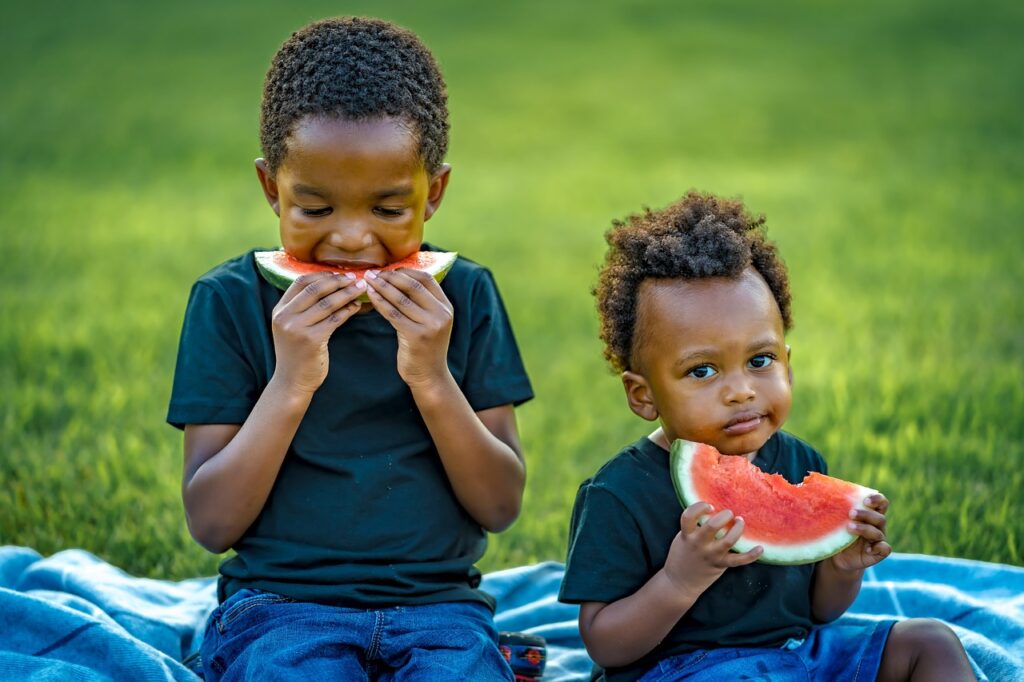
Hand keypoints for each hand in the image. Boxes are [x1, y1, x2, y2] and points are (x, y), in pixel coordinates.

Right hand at [270, 272, 364, 394]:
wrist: (292, 381)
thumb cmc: (297, 353)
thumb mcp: (292, 327)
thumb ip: (302, 308)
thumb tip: (329, 284)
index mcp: (279, 310)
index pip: (301, 282)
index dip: (322, 275)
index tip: (339, 273)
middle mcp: (285, 317)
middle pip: (315, 289)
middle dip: (338, 281)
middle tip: (354, 278)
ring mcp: (297, 328)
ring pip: (327, 303)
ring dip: (347, 293)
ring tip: (360, 289)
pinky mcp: (311, 340)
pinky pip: (335, 319)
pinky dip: (348, 310)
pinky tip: (357, 307)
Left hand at [365, 268, 453, 388]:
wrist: (430, 376)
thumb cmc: (425, 347)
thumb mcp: (431, 322)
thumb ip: (422, 303)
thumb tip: (398, 279)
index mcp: (446, 307)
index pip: (427, 279)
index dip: (406, 272)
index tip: (389, 270)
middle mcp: (441, 314)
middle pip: (413, 286)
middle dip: (390, 277)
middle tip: (373, 273)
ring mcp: (430, 325)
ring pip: (401, 298)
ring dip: (382, 287)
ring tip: (368, 281)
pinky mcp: (415, 336)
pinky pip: (393, 314)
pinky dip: (380, 302)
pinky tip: (370, 297)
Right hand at [663, 502, 762, 597]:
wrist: (680, 582)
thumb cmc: (682, 555)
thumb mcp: (682, 538)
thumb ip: (693, 527)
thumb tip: (711, 511)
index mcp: (687, 535)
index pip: (689, 516)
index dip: (700, 507)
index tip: (709, 506)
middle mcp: (699, 544)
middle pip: (712, 526)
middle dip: (724, 516)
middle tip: (729, 513)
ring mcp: (711, 555)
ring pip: (728, 540)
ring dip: (737, 528)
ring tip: (740, 521)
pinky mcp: (720, 565)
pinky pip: (738, 560)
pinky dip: (751, 555)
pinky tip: (760, 548)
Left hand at [828, 493, 891, 571]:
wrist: (837, 556)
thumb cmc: (837, 532)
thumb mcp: (835, 519)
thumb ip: (833, 505)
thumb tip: (811, 483)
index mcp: (870, 514)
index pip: (881, 503)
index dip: (877, 499)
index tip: (865, 500)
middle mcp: (877, 526)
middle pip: (879, 518)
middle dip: (866, 514)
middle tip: (850, 513)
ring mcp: (878, 539)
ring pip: (878, 532)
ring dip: (864, 529)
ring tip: (849, 527)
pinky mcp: (878, 553)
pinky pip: (885, 549)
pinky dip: (878, 547)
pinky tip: (867, 549)